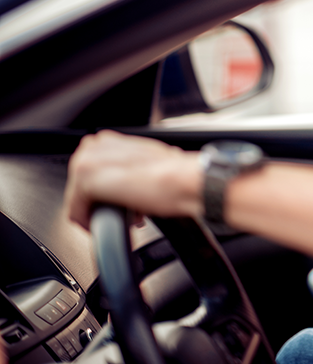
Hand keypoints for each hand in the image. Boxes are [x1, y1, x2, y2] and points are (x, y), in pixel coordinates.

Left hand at [65, 131, 201, 229]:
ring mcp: (88, 161)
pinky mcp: (86, 180)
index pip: (89, 172)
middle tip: (128, 212)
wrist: (186, 180)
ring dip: (100, 213)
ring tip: (127, 218)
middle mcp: (95, 146)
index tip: (124, 202)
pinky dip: (94, 223)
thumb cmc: (178, 173)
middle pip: (79, 187)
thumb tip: (125, 181)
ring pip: (77, 199)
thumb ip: (128, 164)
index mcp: (109, 141)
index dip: (105, 192)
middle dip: (101, 203)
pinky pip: (75, 211)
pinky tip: (117, 222)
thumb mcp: (150, 160)